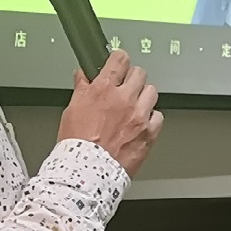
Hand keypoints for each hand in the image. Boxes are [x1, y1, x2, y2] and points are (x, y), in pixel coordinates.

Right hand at [57, 50, 162, 175]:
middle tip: (126, 86)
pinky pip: (159, 116)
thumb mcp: (72, 110)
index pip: (119, 60)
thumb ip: (82, 90)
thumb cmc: (76, 145)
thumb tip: (82, 77)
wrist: (88, 172)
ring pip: (151, 92)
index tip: (120, 60)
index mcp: (103, 90)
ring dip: (144, 96)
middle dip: (132, 78)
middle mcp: (124, 99)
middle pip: (139, 73)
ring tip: (135, 105)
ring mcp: (139, 115)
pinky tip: (142, 123)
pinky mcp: (149, 132)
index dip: (120, 58)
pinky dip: (152, 118)